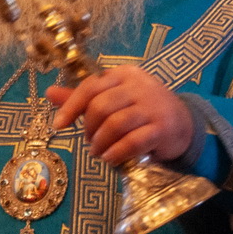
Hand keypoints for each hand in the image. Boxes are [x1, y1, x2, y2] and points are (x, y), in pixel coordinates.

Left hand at [45, 66, 193, 165]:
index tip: (58, 126)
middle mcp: (139, 86)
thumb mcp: (114, 98)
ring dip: (100, 143)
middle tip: (89, 141)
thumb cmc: (141, 109)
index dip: (71, 107)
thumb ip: (84, 98)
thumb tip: (49, 93)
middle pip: (101, 106)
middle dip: (89, 128)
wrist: (183, 123)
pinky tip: (110, 159)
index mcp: (123, 74)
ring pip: (116, 124)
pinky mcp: (163, 128)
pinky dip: (116, 153)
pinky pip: (133, 142)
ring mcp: (153, 106)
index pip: (91, 86)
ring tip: (98, 152)